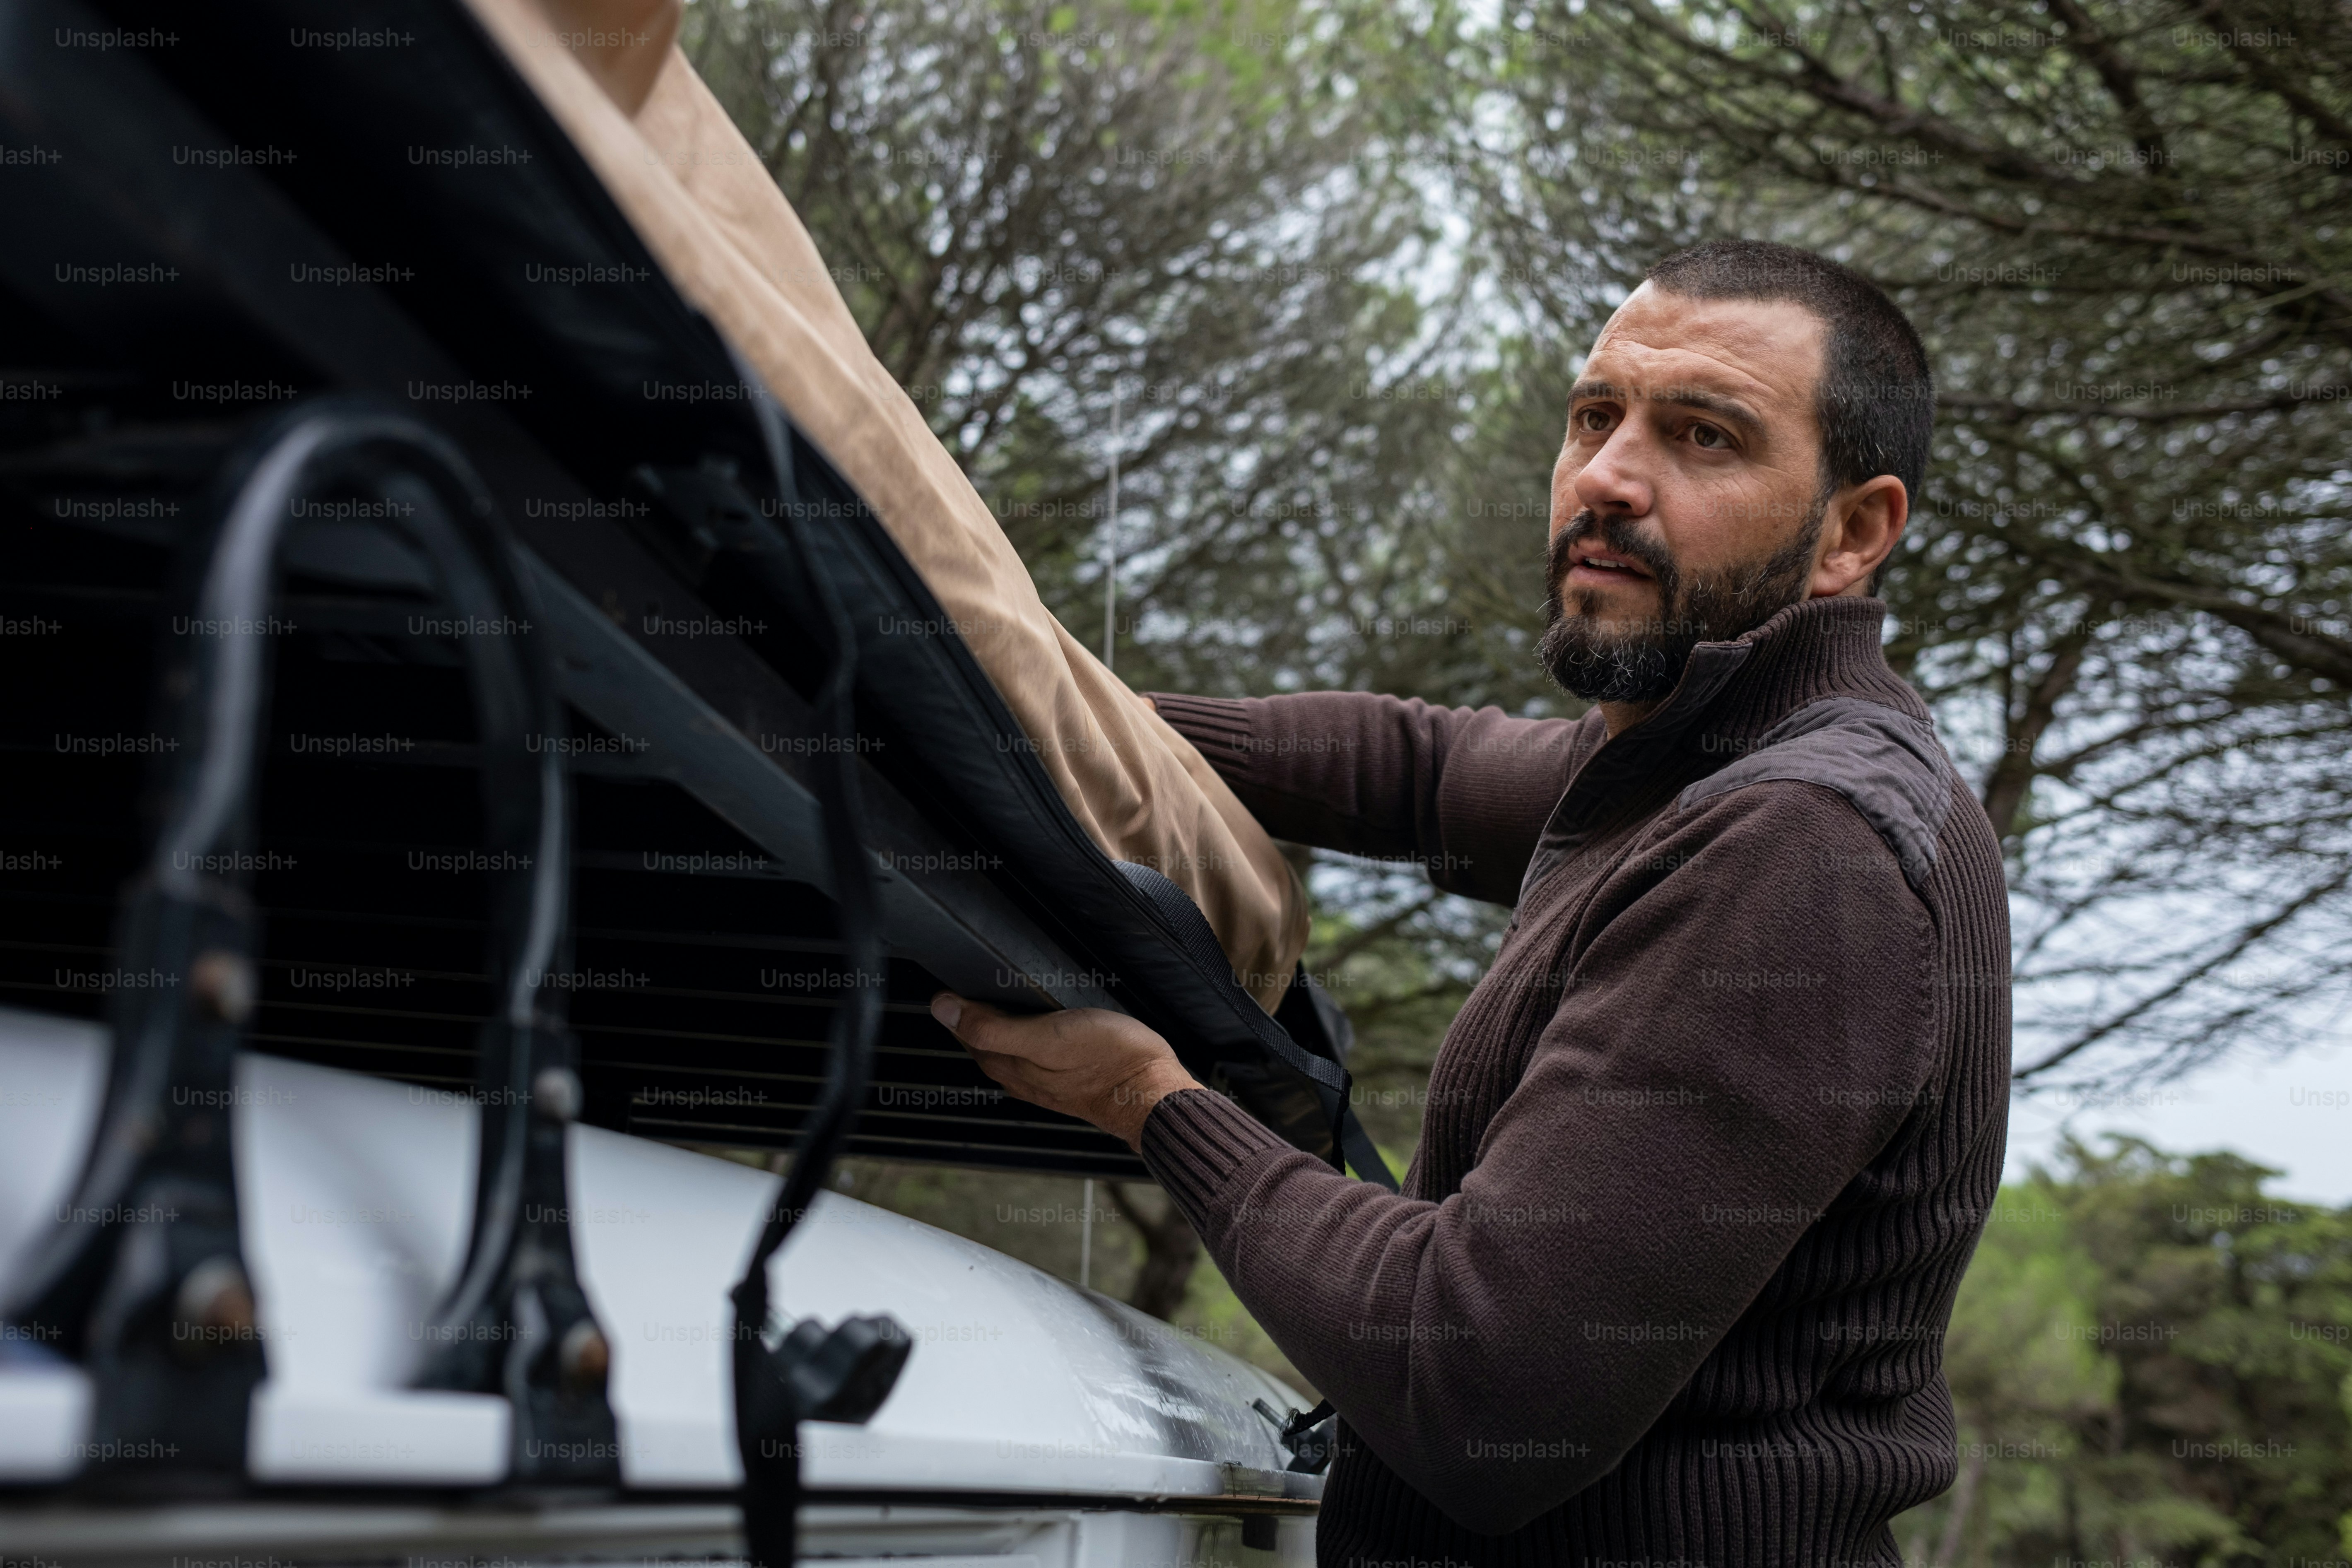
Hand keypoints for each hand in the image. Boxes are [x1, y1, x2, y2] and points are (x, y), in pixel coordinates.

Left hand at [929, 993, 1200, 1148]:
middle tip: (977, 983)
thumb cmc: (1107, 1061)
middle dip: (976, 1018)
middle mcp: (1023, 1078)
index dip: (959, 1008)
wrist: (1154, 1093)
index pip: (968, 1034)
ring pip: (1012, 1052)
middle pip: (987, 1045)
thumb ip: (993, 1027)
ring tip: (1005, 998)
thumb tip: (942, 1008)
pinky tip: (1044, 1027)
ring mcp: (1047, 1081)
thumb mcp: (1045, 1036)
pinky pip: (1038, 1057)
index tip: (956, 979)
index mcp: (1010, 1066)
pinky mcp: (1072, 1079)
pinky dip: (1030, 1038)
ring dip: (1003, 1028)